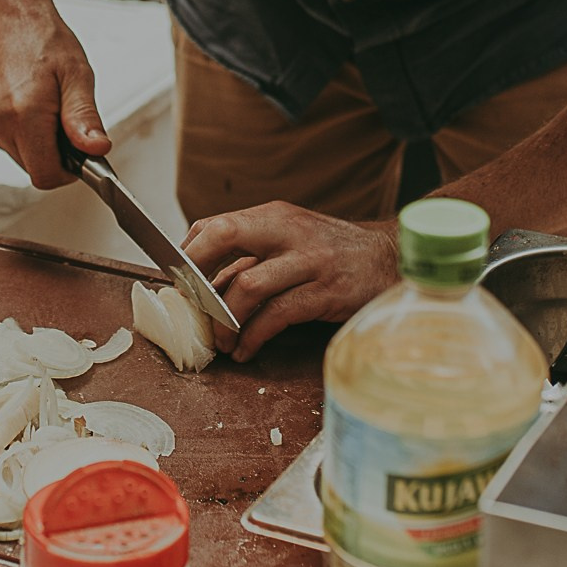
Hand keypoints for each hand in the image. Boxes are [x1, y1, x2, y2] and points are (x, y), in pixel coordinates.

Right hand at [0, 0, 109, 188]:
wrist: (6, 13)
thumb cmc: (42, 37)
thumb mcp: (77, 74)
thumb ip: (84, 117)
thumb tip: (96, 149)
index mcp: (23, 112)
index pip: (45, 175)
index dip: (66, 171)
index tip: (77, 153)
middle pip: (30, 166)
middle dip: (50, 151)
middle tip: (60, 115)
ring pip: (15, 153)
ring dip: (32, 139)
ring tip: (38, 101)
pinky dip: (14, 128)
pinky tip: (19, 99)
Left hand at [182, 202, 398, 360]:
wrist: (392, 258)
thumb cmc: (333, 251)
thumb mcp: (292, 235)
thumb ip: (254, 248)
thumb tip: (202, 277)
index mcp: (274, 215)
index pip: (216, 224)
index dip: (188, 252)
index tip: (174, 281)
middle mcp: (288, 231)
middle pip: (224, 235)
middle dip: (194, 271)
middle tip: (186, 304)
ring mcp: (309, 261)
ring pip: (248, 284)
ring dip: (225, 319)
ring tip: (220, 341)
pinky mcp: (326, 293)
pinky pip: (278, 315)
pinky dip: (254, 337)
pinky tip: (246, 350)